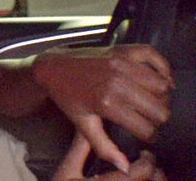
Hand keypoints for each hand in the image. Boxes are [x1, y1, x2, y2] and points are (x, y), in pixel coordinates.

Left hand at [33, 45, 173, 171]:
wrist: (53, 67)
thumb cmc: (67, 97)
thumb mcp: (83, 124)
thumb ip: (104, 147)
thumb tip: (125, 167)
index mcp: (108, 104)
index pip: (146, 128)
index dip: (150, 135)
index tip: (146, 133)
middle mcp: (118, 82)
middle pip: (160, 109)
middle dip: (159, 118)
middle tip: (150, 118)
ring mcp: (121, 64)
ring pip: (163, 85)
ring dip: (162, 96)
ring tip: (153, 101)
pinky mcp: (122, 50)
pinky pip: (154, 56)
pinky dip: (163, 67)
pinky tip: (159, 79)